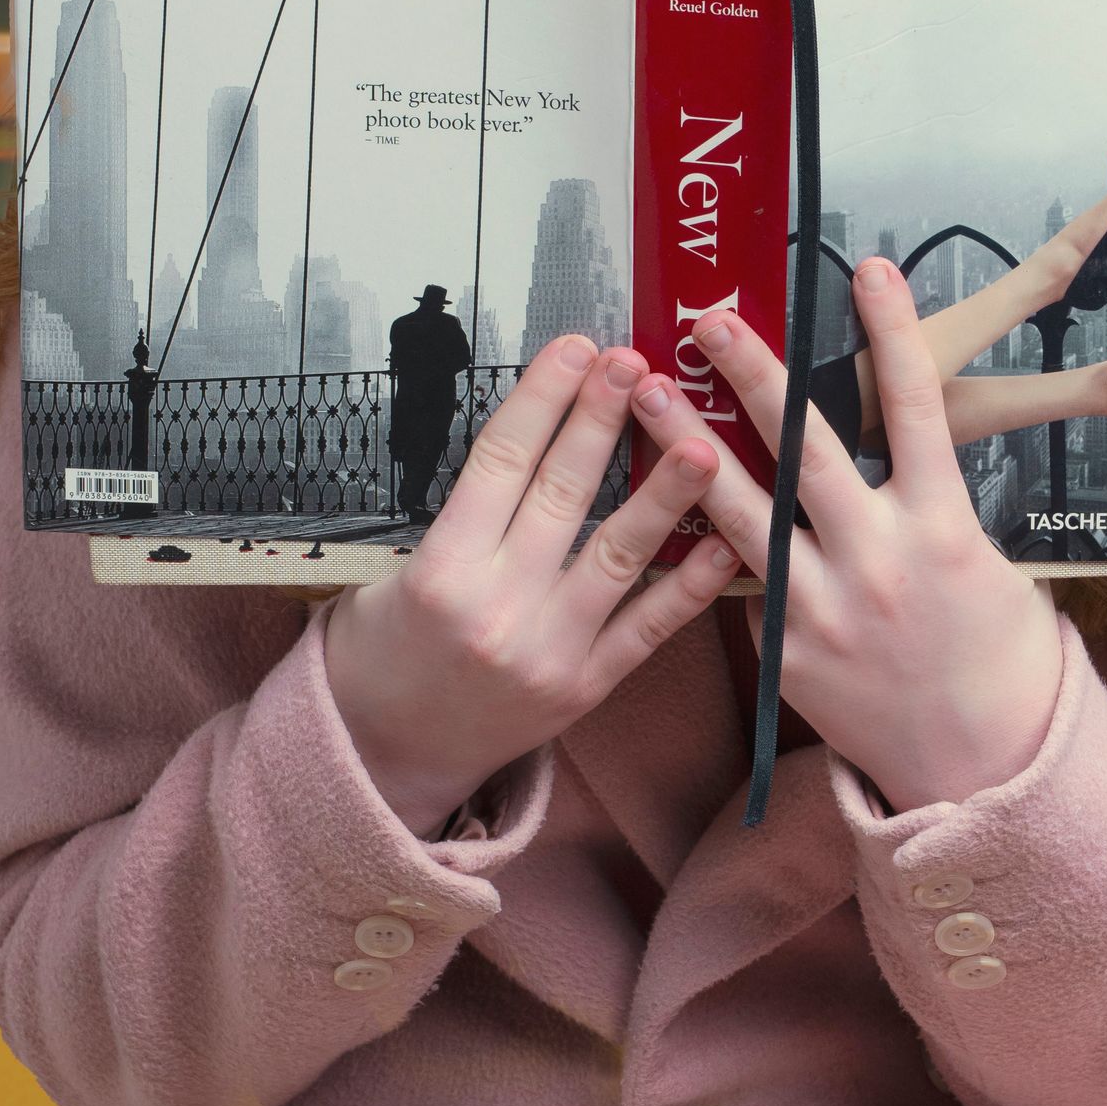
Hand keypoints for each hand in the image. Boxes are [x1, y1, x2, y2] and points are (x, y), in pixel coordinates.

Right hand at [326, 334, 741, 835]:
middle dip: (602, 420)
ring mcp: (549, 652)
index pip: (502, 460)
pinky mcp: (585, 689)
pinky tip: (723, 543)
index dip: (543, 397)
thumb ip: (465, 512)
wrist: (384, 757)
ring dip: (664, 494)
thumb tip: (536, 423)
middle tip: (636, 361)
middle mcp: (498, 608)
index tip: (574, 348)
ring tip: (702, 441)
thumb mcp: (394, 571)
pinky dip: (689, 586)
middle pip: (563, 494)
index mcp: (442, 570)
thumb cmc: (386, 648)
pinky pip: (647, 629)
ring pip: (617, 557)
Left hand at [628, 259, 1064, 813]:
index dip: (893, 332)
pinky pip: (743, 581)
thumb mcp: (981, 557)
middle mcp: (878, 559)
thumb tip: (883, 438)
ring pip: (743, 512)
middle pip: (805, 448)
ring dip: (688, 447)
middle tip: (711, 318)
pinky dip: (713, 541)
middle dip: (754, 376)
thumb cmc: (996, 653)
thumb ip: (925, 499)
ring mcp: (826, 607)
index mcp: (941, 525)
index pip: (915, 407)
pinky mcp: (788, 651)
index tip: (867, 271)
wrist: (988, 765)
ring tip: (647, 393)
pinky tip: (670, 503)